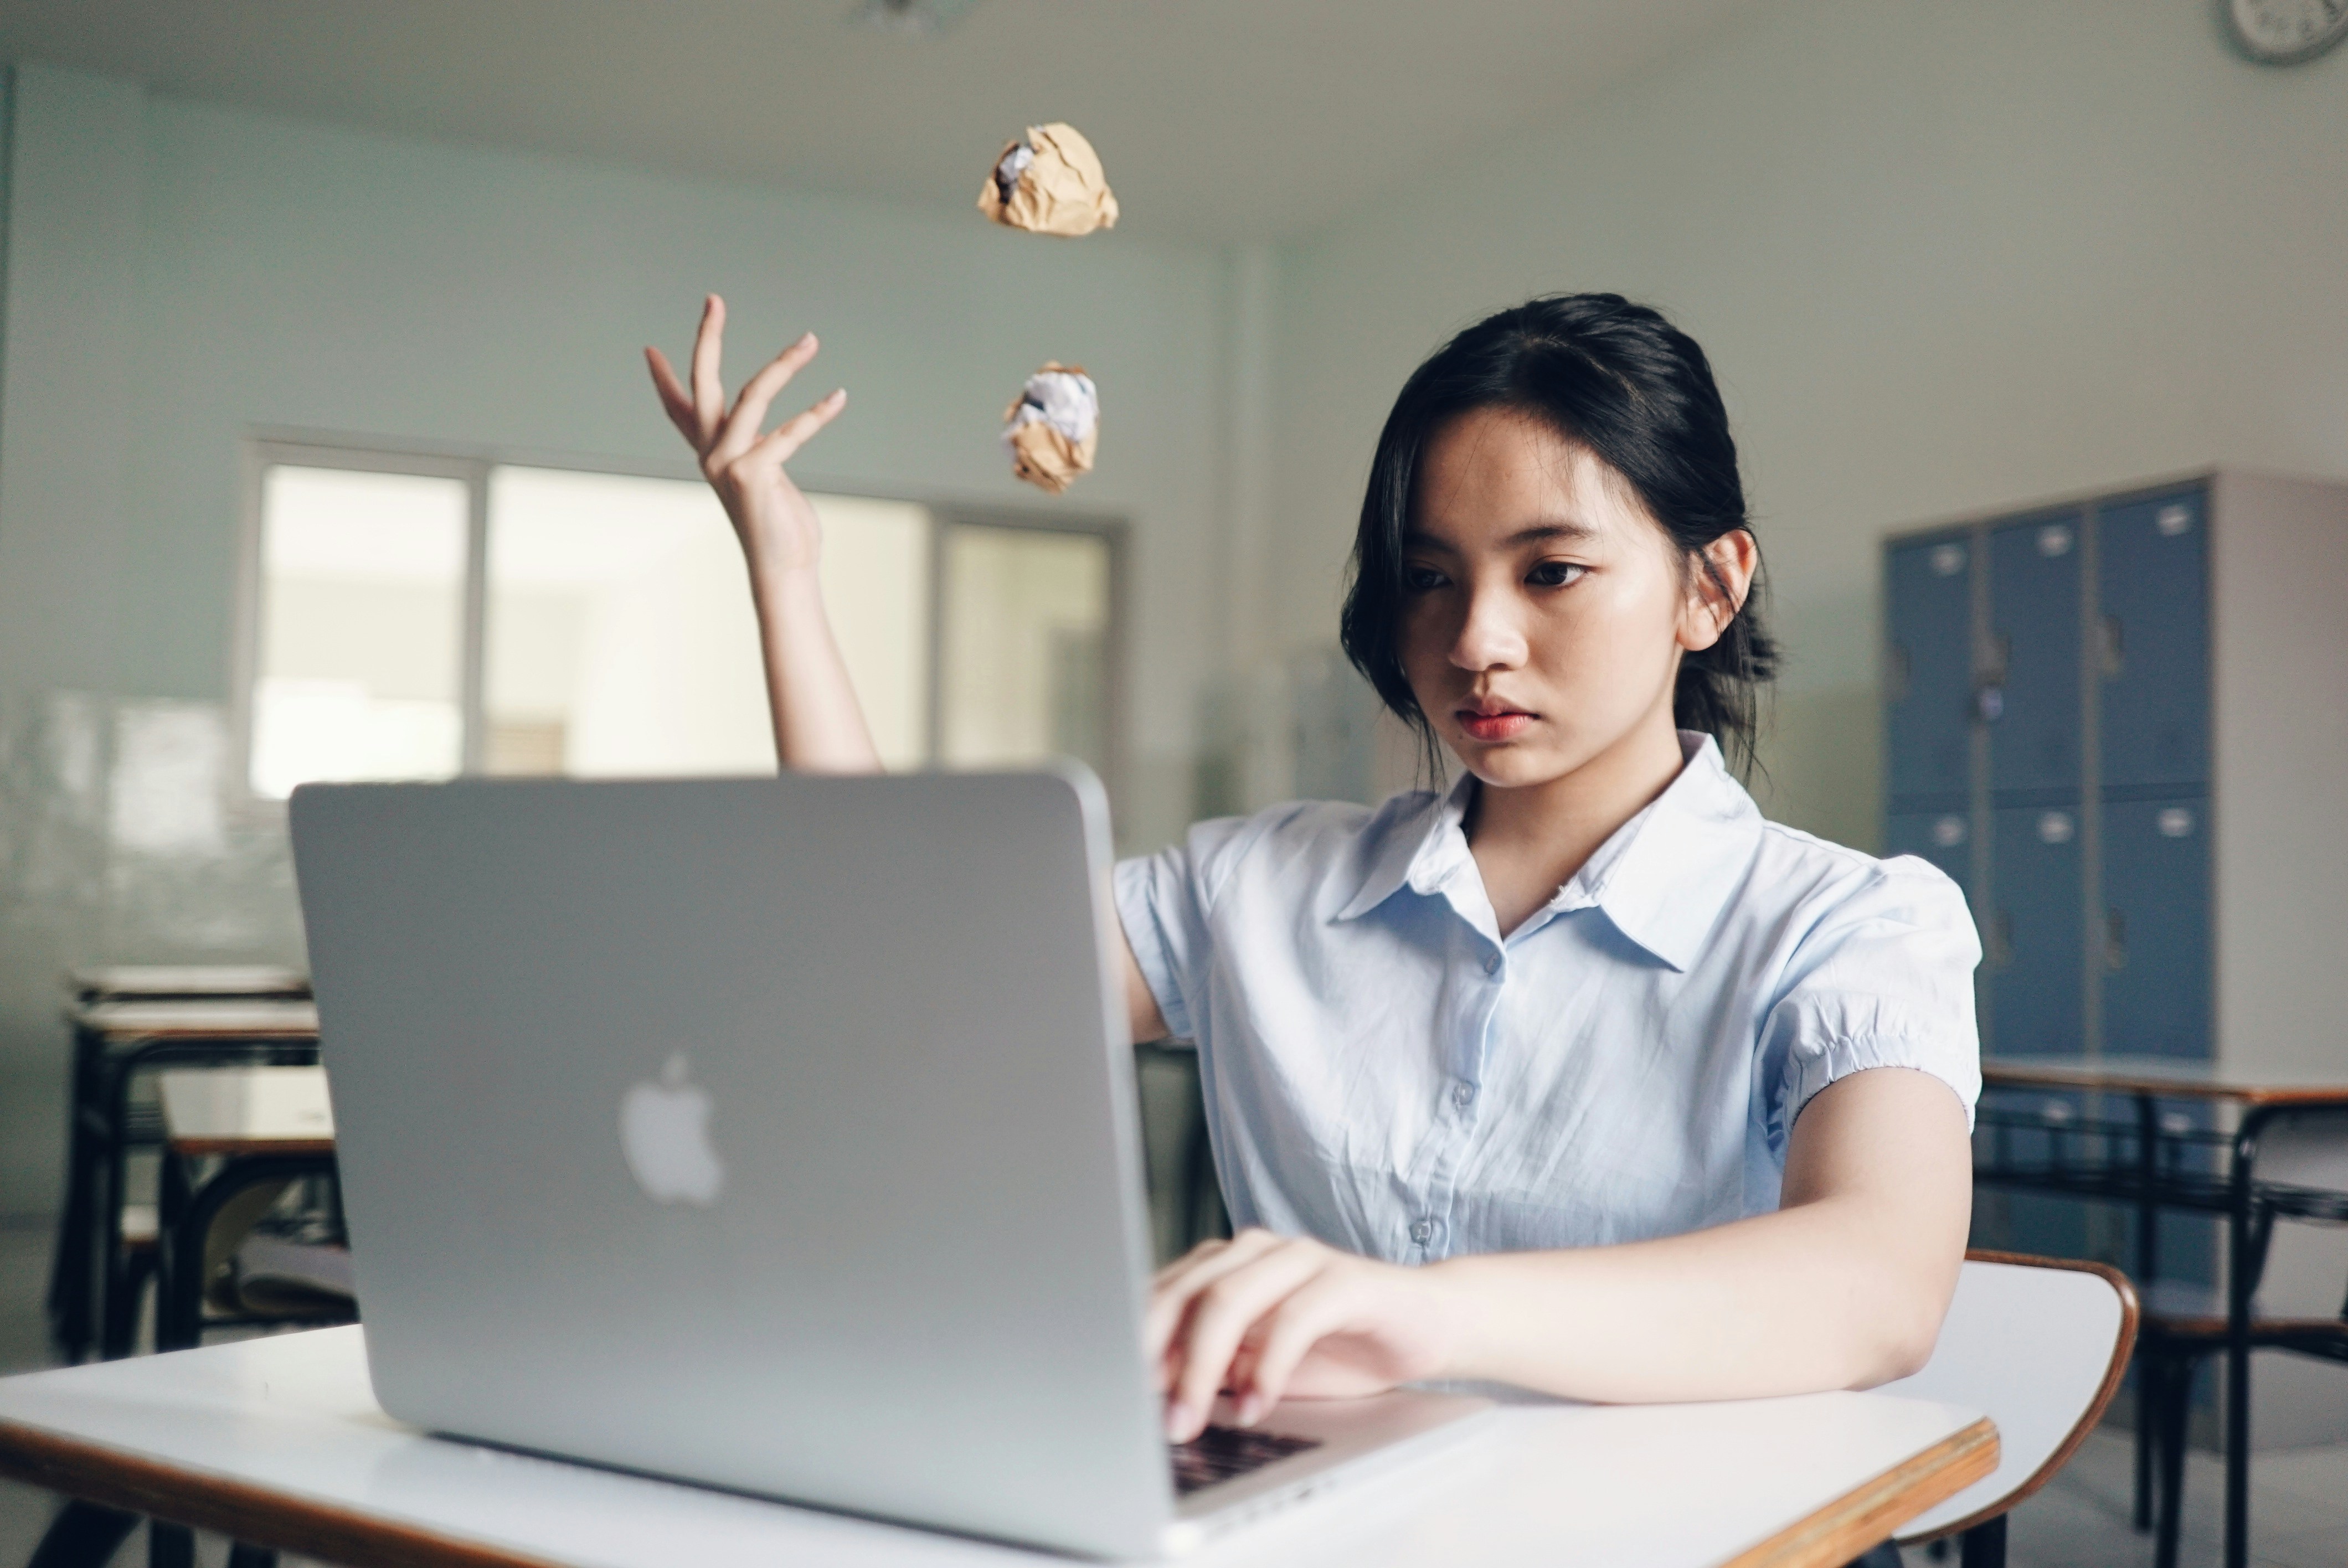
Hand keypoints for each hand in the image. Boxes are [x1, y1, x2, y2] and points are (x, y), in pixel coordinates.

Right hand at [645, 295, 845, 576]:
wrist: (785, 568)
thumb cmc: (779, 525)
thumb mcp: (762, 479)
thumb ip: (755, 450)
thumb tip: (759, 429)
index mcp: (710, 455)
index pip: (678, 411)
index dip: (663, 380)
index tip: (650, 350)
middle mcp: (712, 455)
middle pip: (702, 384)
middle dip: (707, 338)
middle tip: (713, 299)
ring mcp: (729, 463)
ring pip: (754, 396)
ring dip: (785, 364)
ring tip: (811, 340)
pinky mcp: (753, 474)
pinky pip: (790, 433)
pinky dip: (818, 414)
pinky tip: (838, 397)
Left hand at [1146, 1228, 1462, 1443]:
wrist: (1424, 1325)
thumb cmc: (1337, 1346)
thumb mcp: (1257, 1364)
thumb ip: (1209, 1367)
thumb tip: (1149, 1394)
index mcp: (1226, 1263)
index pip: (1162, 1293)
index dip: (1132, 1342)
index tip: (1114, 1391)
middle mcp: (1257, 1250)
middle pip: (1187, 1293)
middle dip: (1158, 1359)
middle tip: (1150, 1416)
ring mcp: (1301, 1258)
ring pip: (1229, 1299)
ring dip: (1201, 1365)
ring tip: (1190, 1417)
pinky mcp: (1344, 1279)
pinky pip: (1293, 1317)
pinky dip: (1267, 1366)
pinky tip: (1257, 1404)